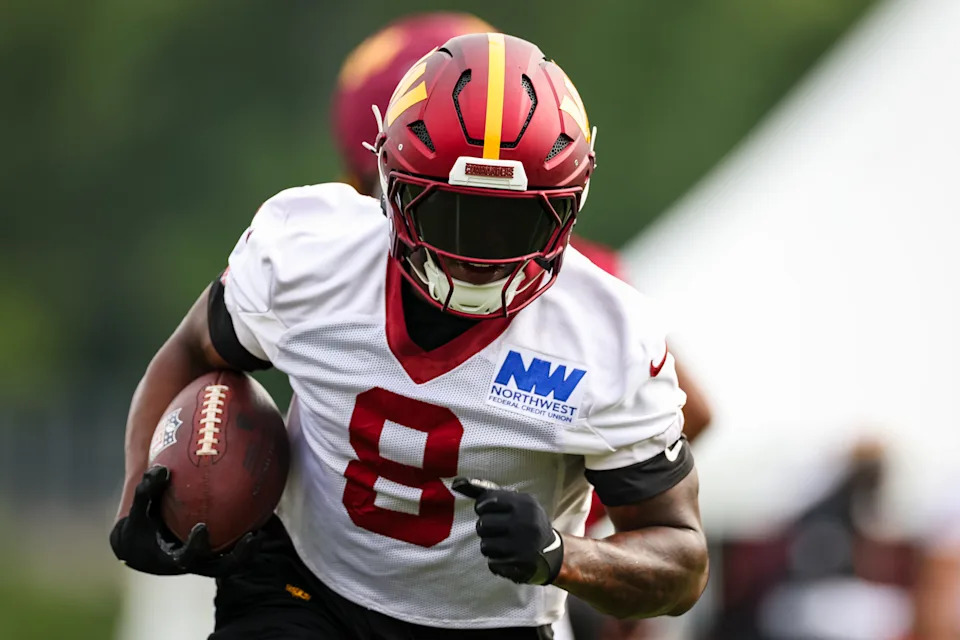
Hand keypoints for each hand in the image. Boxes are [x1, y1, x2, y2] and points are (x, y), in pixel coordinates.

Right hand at [110, 466, 261, 576]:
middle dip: (238, 556)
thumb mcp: (138, 509)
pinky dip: (247, 533)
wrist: (143, 543)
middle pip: (221, 567)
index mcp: (173, 560)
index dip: (196, 546)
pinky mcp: (216, 555)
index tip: (202, 528)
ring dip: (249, 550)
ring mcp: (207, 561)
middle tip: (253, 537)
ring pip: (233, 560)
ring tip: (264, 531)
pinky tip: (262, 512)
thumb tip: (162, 469)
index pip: (187, 558)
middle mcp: (195, 564)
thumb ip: (146, 491)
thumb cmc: (140, 523)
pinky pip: (235, 546)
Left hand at [452, 477, 562, 584]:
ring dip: (488, 545)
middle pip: (483, 524)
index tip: (486, 511)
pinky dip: (495, 560)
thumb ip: (486, 493)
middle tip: (495, 529)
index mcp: (524, 503)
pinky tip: (506, 556)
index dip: (481, 507)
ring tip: (501, 543)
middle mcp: (525, 522)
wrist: (552, 550)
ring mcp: (524, 543)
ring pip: (485, 545)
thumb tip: (456, 483)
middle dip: (484, 528)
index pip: (487, 500)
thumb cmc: (525, 520)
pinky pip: (492, 562)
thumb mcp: (514, 502)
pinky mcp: (521, 562)